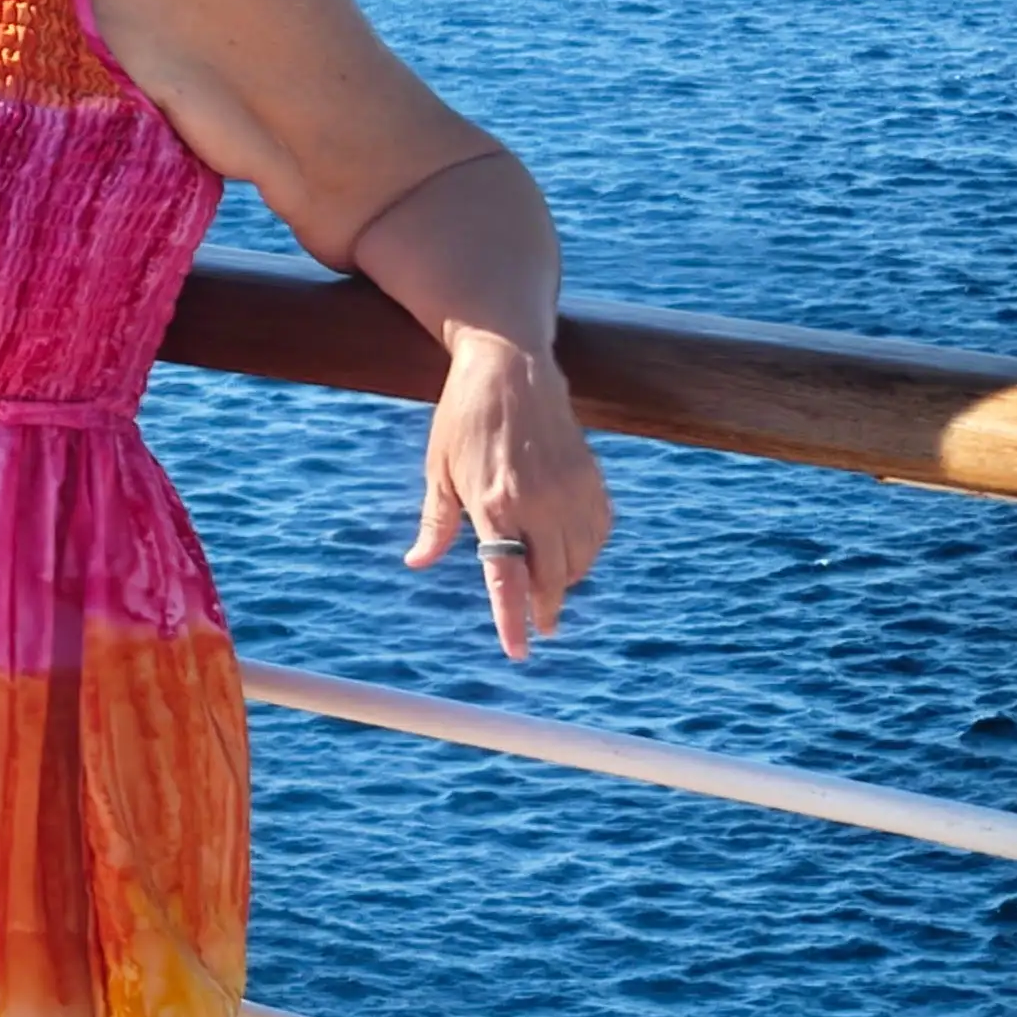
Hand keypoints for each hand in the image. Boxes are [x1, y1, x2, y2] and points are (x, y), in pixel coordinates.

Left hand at [403, 330, 612, 659]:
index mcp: (493, 502)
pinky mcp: (591, 477)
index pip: (507, 577)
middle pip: (552, 578)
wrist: (509, 365)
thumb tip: (418, 562)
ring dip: (566, 580)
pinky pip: (598, 532)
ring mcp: (569, 490)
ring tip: (549, 584)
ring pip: (580, 560)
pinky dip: (588, 550)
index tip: (519, 651)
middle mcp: (537, 501)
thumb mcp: (439, 468)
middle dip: (546, 608)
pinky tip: (572, 551)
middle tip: (539, 625)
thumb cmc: (464, 417)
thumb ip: (435, 522)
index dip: (513, 619)